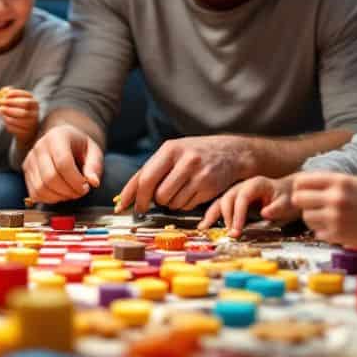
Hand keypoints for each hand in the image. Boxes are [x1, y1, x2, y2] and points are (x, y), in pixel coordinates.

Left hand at [0, 87, 38, 145]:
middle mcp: (34, 112)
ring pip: (21, 117)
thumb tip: (2, 91)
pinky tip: (4, 118)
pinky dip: (7, 122)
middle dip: (10, 102)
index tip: (5, 94)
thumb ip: (8, 95)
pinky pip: (16, 127)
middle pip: (25, 105)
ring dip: (7, 113)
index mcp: (33, 102)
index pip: (26, 95)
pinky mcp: (26, 132)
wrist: (25, 130)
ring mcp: (31, 123)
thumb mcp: (15, 102)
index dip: (15, 93)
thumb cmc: (18, 112)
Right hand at [21, 124, 102, 202]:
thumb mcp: (93, 151)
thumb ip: (94, 165)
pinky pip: (34, 193)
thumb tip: (93, 182)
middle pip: (50, 178)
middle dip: (68, 191)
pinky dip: (49, 199)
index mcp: (57, 137)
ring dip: (59, 197)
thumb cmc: (79, 147)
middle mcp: (39, 146)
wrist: (64, 141)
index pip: (63, 163)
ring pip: (40, 188)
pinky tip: (60, 194)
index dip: (76, 180)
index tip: (86, 187)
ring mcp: (30, 159)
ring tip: (71, 192)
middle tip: (80, 192)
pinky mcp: (26, 171)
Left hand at [115, 135, 250, 213]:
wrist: (232, 153)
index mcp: (171, 149)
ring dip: (170, 203)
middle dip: (154, 201)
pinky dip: (184, 204)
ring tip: (178, 189)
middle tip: (157, 198)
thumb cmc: (194, 153)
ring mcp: (199, 175)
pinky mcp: (209, 188)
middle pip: (158, 195)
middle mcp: (185, 161)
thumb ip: (150, 170)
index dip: (133, 196)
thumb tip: (125, 197)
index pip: (146, 178)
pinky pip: (186, 207)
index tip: (125, 207)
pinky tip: (191, 192)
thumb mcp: (172, 153)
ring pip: (172, 204)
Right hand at [198, 175, 298, 235]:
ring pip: (221, 201)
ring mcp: (237, 192)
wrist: (289, 192)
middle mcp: (243, 186)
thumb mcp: (287, 202)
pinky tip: (204, 225)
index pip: (242, 198)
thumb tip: (264, 213)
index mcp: (256, 184)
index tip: (237, 229)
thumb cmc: (287, 198)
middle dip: (227, 217)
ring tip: (205, 229)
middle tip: (231, 234)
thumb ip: (277, 208)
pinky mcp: (234, 200)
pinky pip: (220, 206)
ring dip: (213, 216)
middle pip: (228, 199)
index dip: (238, 214)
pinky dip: (212, 215)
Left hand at [290, 171, 356, 250]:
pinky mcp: (336, 235)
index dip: (300, 185)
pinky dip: (322, 230)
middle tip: (310, 203)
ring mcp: (335, 218)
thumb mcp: (353, 181)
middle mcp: (335, 199)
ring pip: (306, 217)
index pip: (303, 181)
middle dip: (302, 201)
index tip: (302, 189)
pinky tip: (335, 226)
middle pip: (298, 199)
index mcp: (339, 181)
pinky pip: (317, 232)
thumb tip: (302, 182)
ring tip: (325, 215)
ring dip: (312, 216)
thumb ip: (329, 180)